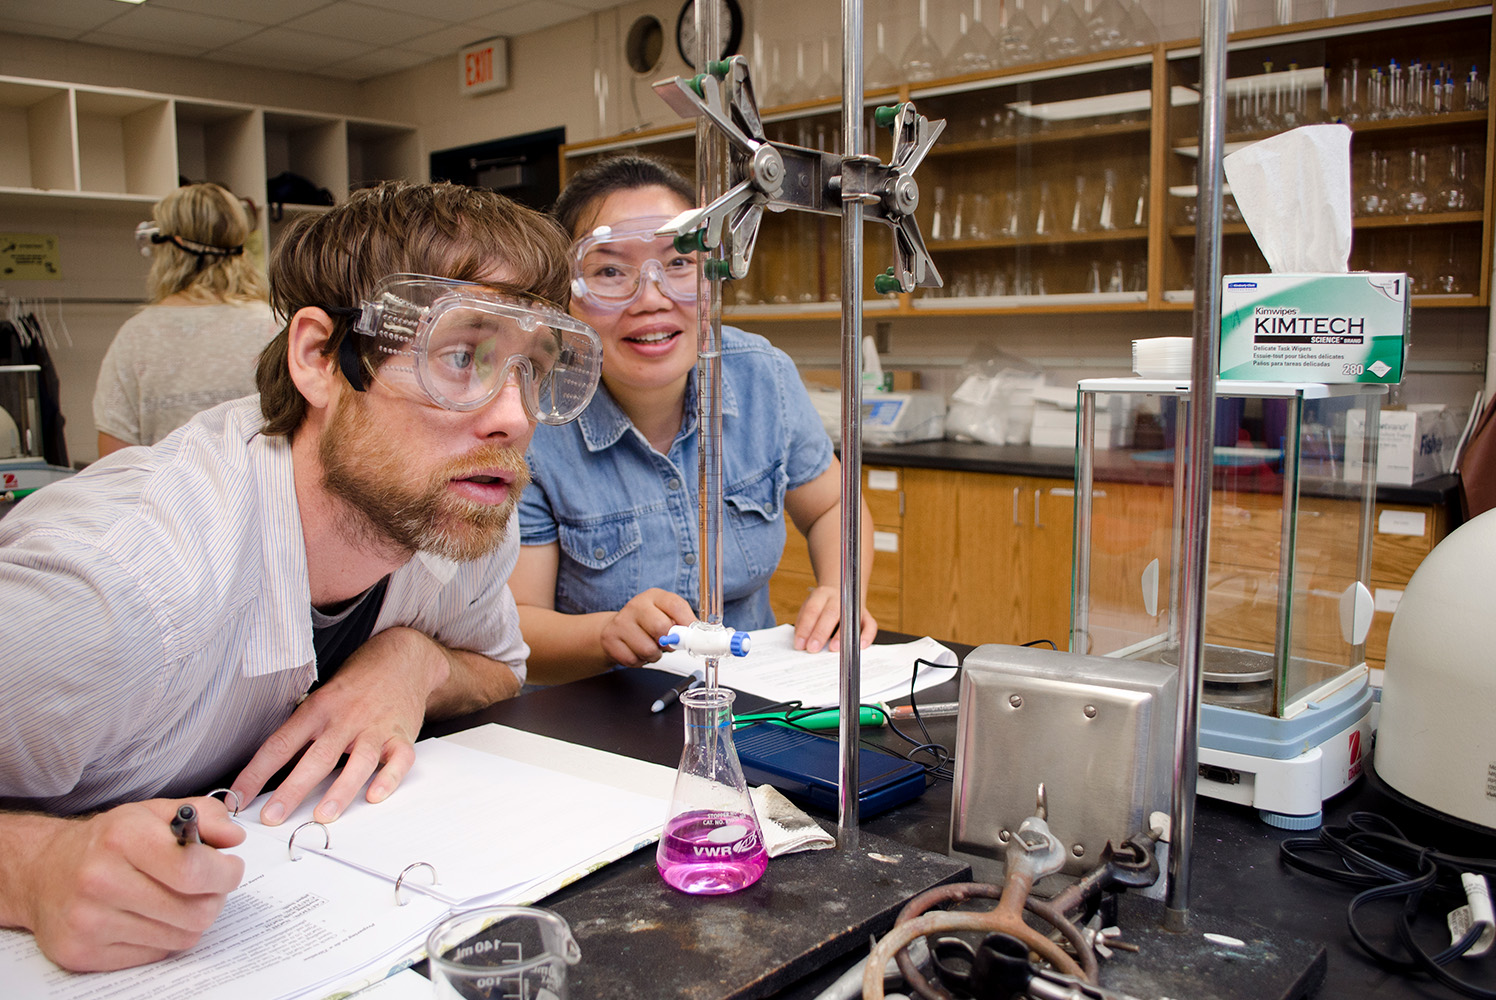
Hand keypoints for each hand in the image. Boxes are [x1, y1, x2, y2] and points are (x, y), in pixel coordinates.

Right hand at [16, 798, 244, 971]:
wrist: (43, 871)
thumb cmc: (109, 841)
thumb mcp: (156, 812)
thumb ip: (204, 815)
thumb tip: (234, 839)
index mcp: (123, 837)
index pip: (194, 870)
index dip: (225, 872)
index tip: (230, 867)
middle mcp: (100, 879)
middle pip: (196, 911)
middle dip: (215, 897)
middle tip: (207, 885)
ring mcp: (88, 921)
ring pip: (182, 937)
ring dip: (191, 919)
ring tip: (176, 899)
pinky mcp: (82, 954)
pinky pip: (156, 954)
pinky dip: (165, 937)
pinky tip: (149, 917)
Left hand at [230, 627, 441, 826]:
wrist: (401, 660)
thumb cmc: (356, 684)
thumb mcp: (322, 699)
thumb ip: (305, 733)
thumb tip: (277, 772)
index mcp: (318, 709)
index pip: (281, 744)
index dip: (257, 772)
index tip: (237, 797)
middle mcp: (345, 719)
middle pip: (316, 757)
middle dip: (292, 789)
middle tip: (272, 816)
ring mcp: (375, 727)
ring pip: (358, 761)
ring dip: (340, 790)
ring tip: (323, 815)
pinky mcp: (402, 735)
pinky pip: (399, 759)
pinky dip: (389, 778)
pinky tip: (376, 796)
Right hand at [600, 589, 696, 667]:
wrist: (615, 629)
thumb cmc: (646, 625)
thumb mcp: (665, 616)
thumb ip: (682, 623)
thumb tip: (699, 636)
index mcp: (654, 596)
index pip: (676, 605)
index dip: (687, 623)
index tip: (692, 635)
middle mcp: (636, 605)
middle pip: (661, 627)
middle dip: (668, 643)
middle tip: (667, 644)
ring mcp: (621, 621)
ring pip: (648, 648)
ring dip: (654, 655)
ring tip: (650, 647)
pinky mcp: (610, 639)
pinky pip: (633, 659)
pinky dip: (639, 661)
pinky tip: (636, 652)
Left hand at [792, 586, 877, 652]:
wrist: (840, 592)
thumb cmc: (822, 606)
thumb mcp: (809, 608)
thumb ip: (804, 623)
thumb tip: (801, 643)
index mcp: (821, 595)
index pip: (812, 610)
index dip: (805, 628)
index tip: (800, 644)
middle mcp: (838, 598)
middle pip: (830, 613)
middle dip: (820, 632)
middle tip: (813, 648)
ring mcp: (854, 606)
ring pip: (850, 619)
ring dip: (841, 635)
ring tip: (832, 649)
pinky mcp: (866, 615)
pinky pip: (870, 625)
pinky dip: (866, 636)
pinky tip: (859, 646)